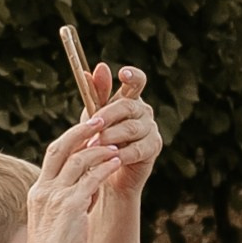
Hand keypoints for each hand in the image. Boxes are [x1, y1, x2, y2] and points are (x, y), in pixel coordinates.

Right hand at [23, 118, 123, 242]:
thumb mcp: (55, 221)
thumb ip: (69, 202)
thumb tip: (88, 192)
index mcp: (38, 191)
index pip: (52, 155)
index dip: (70, 139)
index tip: (87, 131)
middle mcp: (44, 189)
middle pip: (60, 147)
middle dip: (80, 131)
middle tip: (99, 119)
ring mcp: (56, 196)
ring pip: (78, 160)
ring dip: (99, 149)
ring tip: (115, 145)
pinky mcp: (72, 206)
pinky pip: (91, 179)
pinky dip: (105, 168)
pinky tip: (117, 162)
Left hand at [85, 64, 158, 196]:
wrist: (108, 169)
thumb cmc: (101, 137)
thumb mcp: (94, 115)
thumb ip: (94, 95)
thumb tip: (88, 72)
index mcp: (130, 97)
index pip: (137, 81)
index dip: (132, 76)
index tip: (123, 73)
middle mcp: (143, 110)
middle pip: (127, 106)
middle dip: (108, 115)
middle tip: (92, 124)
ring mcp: (151, 128)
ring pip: (131, 128)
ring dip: (110, 136)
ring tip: (93, 144)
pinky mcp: (154, 147)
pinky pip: (137, 149)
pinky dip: (121, 153)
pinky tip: (109, 157)